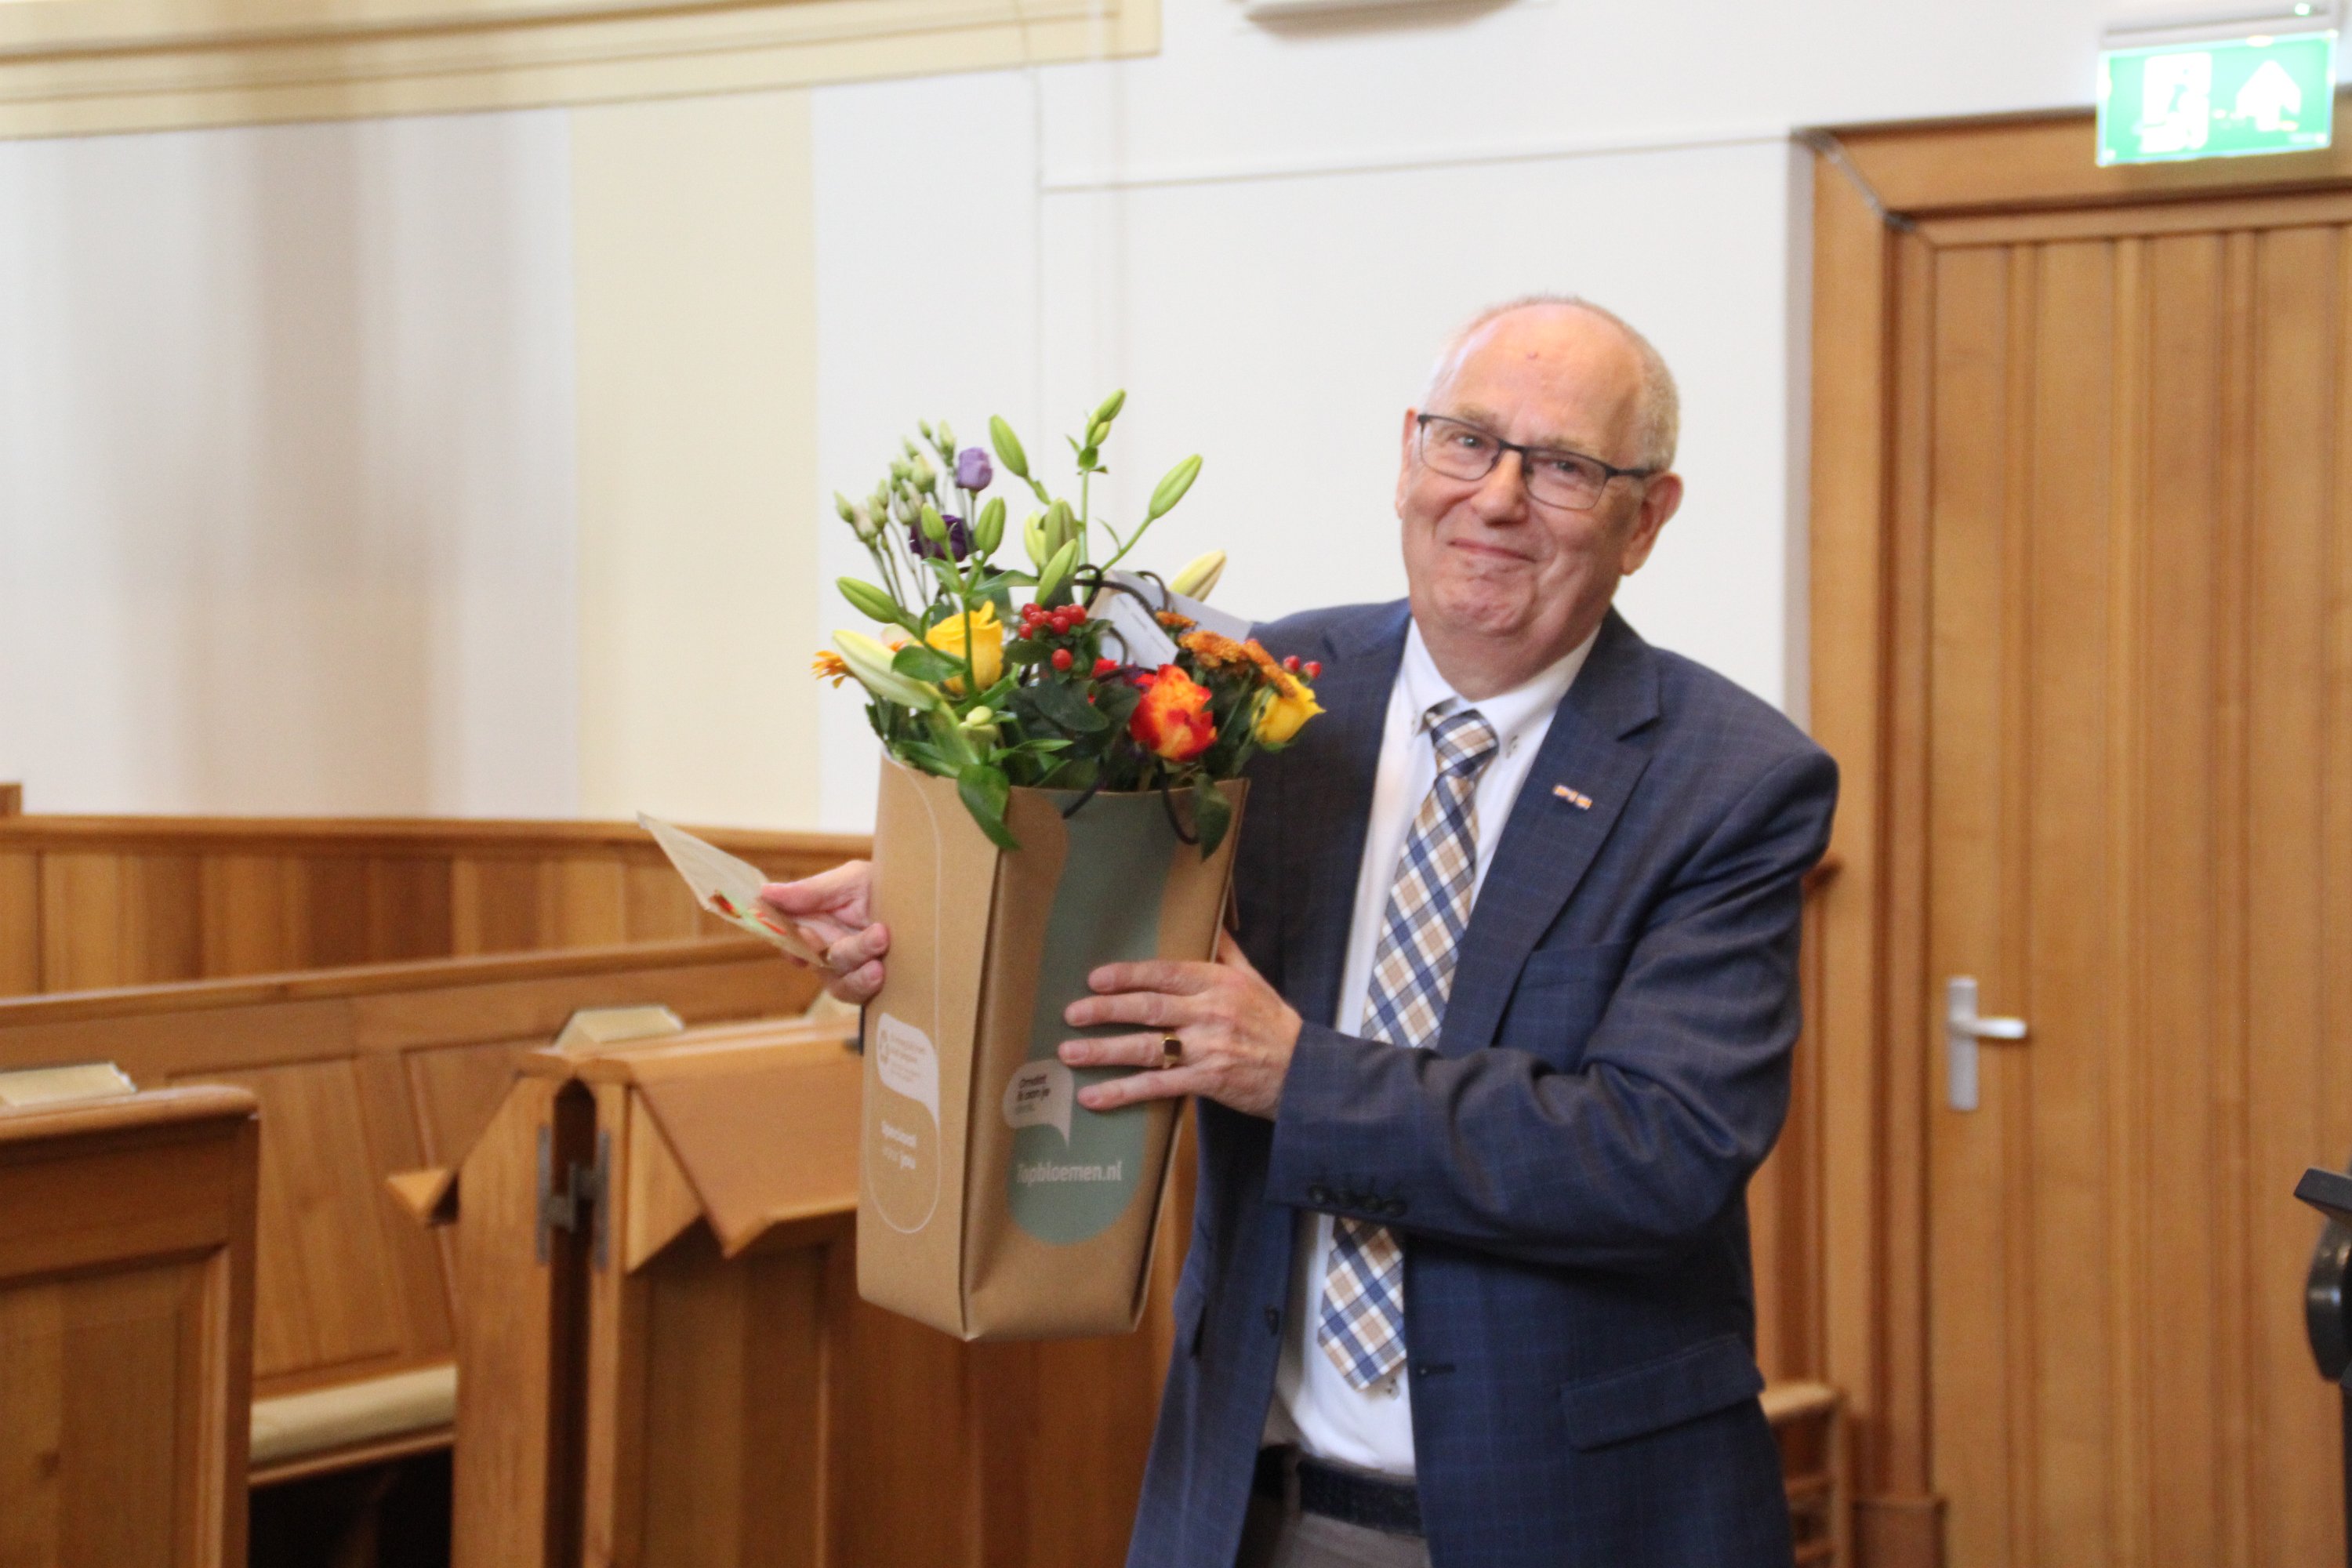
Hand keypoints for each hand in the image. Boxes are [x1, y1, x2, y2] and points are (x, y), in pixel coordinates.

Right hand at [758, 861, 887, 1004]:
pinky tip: (881, 972)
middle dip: (847, 951)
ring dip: (860, 972)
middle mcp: (828, 948)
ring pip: (839, 980)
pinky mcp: (870, 983)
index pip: (789, 938)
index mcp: (815, 922)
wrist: (923, 896)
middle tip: (878, 935)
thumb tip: (765, 893)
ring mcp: (850, 968)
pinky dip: (866, 985)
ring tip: (883, 953)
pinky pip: (858, 994)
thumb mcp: (850, 880)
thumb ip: (811, 891)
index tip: (804, 942)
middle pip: (819, 962)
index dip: (790, 944)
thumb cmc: (881, 883)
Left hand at [1057, 932, 1301, 1119]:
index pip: (1166, 973)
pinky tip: (1094, 1097)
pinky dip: (1123, 1092)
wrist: (1304, 1073)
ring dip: (1104, 1051)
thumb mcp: (1254, 979)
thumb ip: (1226, 952)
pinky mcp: (1207, 1082)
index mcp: (1218, 982)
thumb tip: (1209, 921)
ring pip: (1147, 1048)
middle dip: (1106, 1010)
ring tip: (1070, 1052)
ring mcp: (1208, 1049)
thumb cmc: (1274, 1024)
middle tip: (1072, 1013)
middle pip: (1149, 1008)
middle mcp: (1210, 1012)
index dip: (1128, 974)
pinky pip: (1158, 1086)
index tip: (1095, 978)